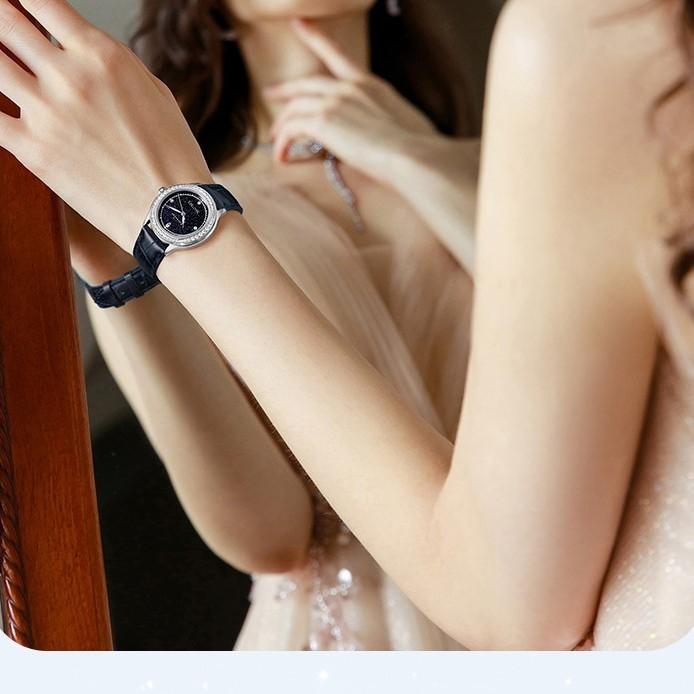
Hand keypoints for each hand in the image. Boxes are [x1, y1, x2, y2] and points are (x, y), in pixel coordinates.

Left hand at [0, 0, 212, 251]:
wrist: (173, 212)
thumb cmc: (173, 158)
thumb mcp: (155, 93)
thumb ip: (112, 66)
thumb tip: (81, 54)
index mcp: (103, 56)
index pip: (41, 1)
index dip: (24, 1)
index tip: (19, 7)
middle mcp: (70, 77)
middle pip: (4, 21)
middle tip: (1, 29)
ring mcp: (47, 113)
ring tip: (4, 70)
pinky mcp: (32, 150)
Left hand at [266, 18, 441, 183]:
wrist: (413, 155)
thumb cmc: (417, 148)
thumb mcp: (405, 122)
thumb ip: (386, 121)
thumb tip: (386, 135)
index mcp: (370, 85)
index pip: (338, 55)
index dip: (316, 37)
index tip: (300, 24)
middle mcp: (349, 87)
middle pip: (306, 83)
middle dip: (285, 90)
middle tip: (271, 95)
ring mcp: (335, 102)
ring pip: (295, 107)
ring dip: (282, 126)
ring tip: (276, 141)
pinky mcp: (323, 122)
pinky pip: (291, 129)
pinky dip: (282, 143)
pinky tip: (282, 157)